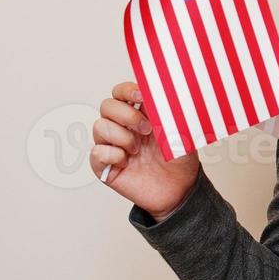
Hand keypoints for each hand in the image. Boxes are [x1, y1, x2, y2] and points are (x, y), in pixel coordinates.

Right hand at [91, 82, 198, 221]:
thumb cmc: (179, 158)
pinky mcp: (104, 166)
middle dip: (127, 115)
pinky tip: (126, 162)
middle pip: (107, 106)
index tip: (141, 97)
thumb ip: (171, 112)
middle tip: (148, 130)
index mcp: (140, 113)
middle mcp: (122, 127)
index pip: (121, 92)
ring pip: (99, 126)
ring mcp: (112, 145)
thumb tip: (167, 92)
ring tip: (138, 150)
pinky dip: (112, 155)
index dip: (126, 90)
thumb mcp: (182, 131)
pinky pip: (96, 152)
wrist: (179, 189)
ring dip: (122, 137)